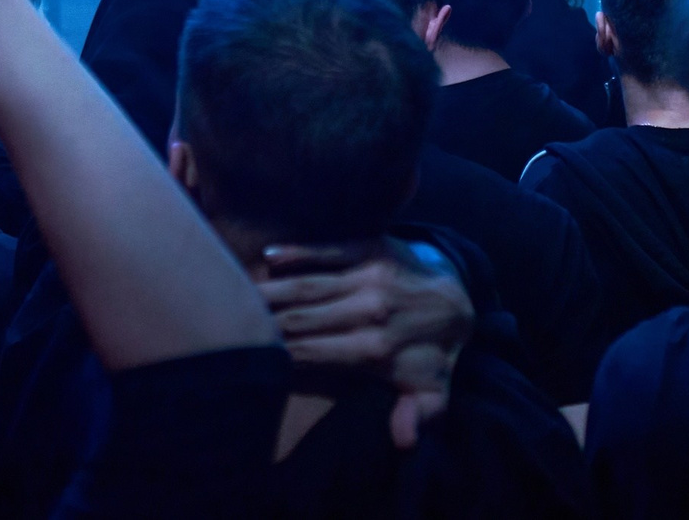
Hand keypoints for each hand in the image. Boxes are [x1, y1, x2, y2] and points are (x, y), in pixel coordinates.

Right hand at [259, 238, 473, 448]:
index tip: (249, 356)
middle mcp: (370, 311)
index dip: (279, 354)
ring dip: (271, 289)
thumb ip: (418, 416)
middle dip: (266, 321)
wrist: (459, 296)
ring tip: (238, 292)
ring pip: (309, 285)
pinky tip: (269, 257)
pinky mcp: (371, 247)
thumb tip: (403, 441)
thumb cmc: (432, 351)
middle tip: (229, 320)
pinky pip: (328, 249)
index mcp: (376, 349)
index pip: (313, 353)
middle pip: (303, 318)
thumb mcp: (432, 391)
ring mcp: (370, 276)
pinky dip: (298, 252)